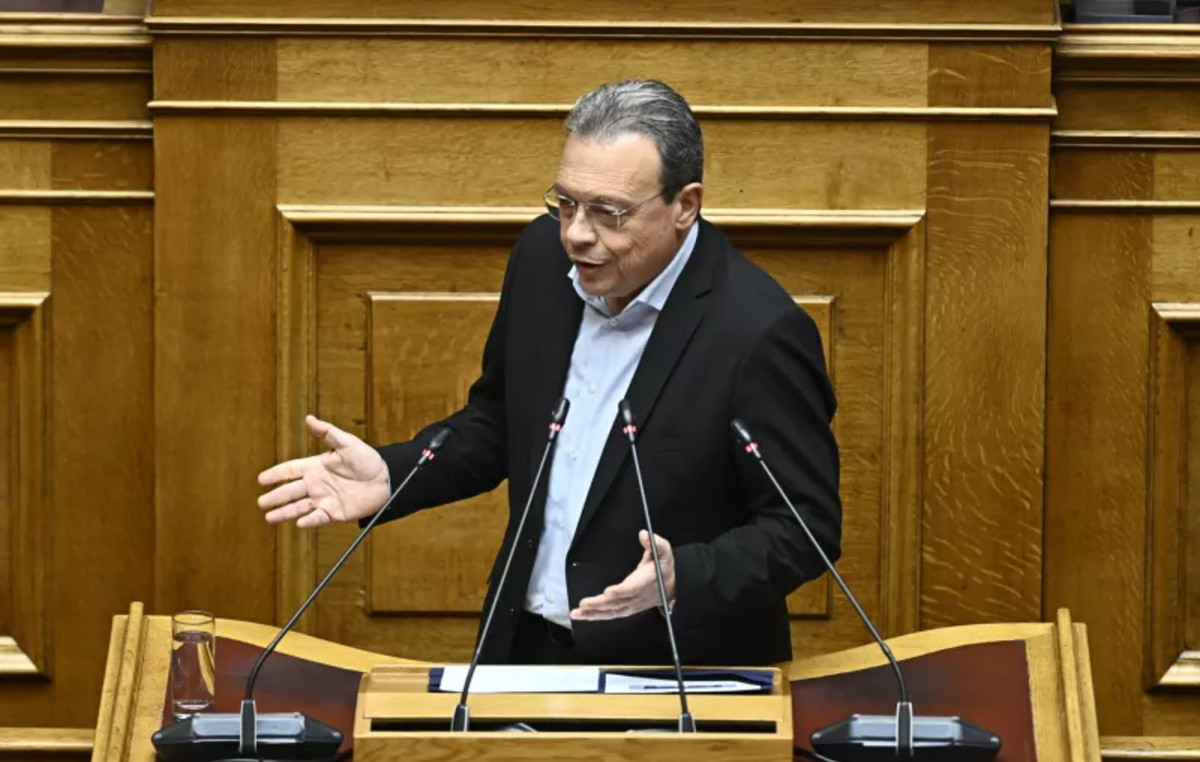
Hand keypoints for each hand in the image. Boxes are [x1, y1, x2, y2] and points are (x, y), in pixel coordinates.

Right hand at [257, 415, 389, 527]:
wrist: (386, 479)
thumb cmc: (368, 459)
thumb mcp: (347, 443)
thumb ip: (327, 432)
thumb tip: (309, 418)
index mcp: (316, 466)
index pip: (291, 470)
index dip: (276, 474)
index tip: (261, 479)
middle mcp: (317, 484)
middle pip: (290, 491)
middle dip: (275, 496)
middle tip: (261, 502)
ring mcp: (324, 499)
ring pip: (299, 506)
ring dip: (284, 512)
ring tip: (269, 517)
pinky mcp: (335, 512)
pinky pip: (318, 518)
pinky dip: (309, 521)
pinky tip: (299, 523)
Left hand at [571, 530, 674, 620]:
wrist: (673, 589)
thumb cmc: (664, 570)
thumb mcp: (664, 553)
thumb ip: (656, 543)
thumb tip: (644, 534)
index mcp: (645, 583)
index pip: (632, 589)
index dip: (620, 592)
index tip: (608, 592)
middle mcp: (636, 597)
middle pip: (616, 603)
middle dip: (599, 605)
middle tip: (583, 604)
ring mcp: (631, 605)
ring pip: (611, 612)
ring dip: (593, 614)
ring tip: (577, 613)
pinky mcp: (626, 609)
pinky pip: (610, 614)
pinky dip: (596, 616)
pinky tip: (584, 615)